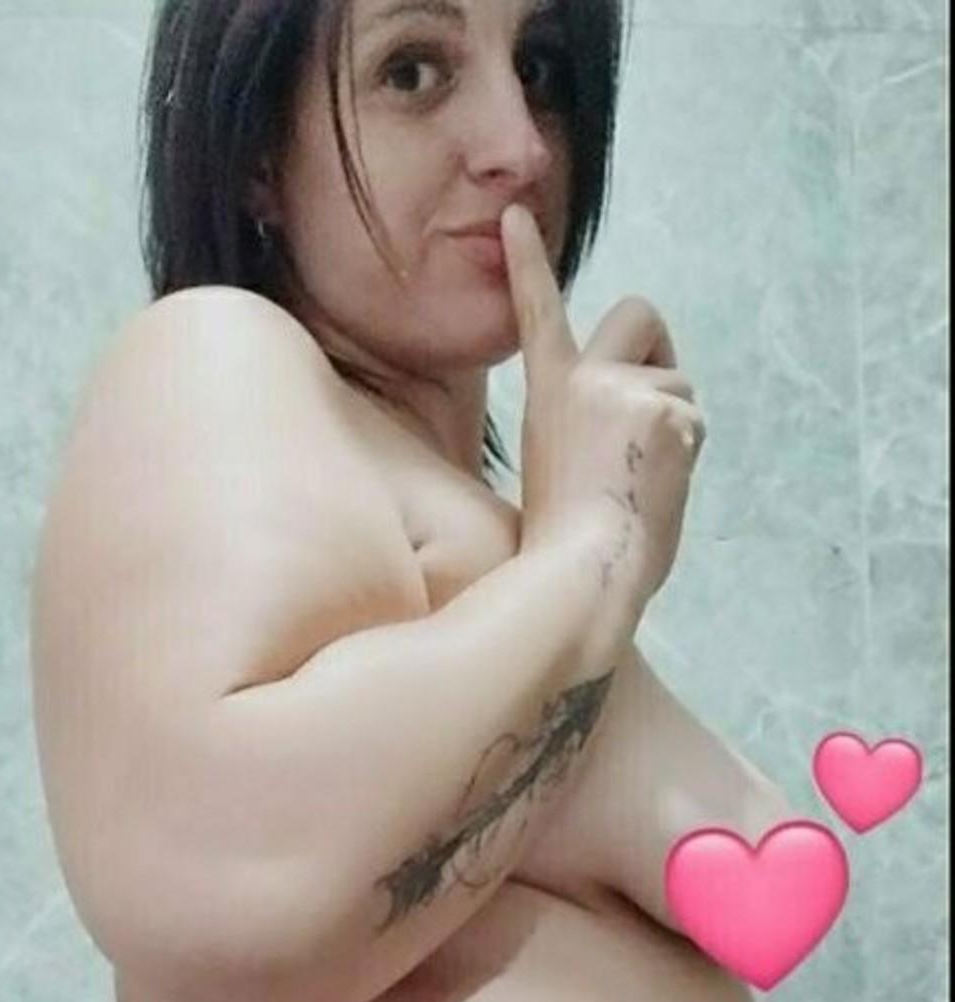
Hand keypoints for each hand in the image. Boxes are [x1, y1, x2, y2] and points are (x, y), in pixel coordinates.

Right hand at [500, 202, 705, 610]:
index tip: (517, 216)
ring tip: (641, 482)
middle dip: (661, 350)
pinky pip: (695, 423)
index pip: (539, 314)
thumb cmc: (566, 546)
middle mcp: (587, 381)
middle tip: (653, 411)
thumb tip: (638, 428)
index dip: (527, 265)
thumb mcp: (560, 469)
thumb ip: (590, 428)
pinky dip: (685, 456)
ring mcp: (629, 393)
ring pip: (680, 387)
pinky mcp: (668, 413)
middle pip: (642, 314)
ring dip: (675, 429)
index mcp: (550, 395)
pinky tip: (656, 492)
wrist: (580, 574)